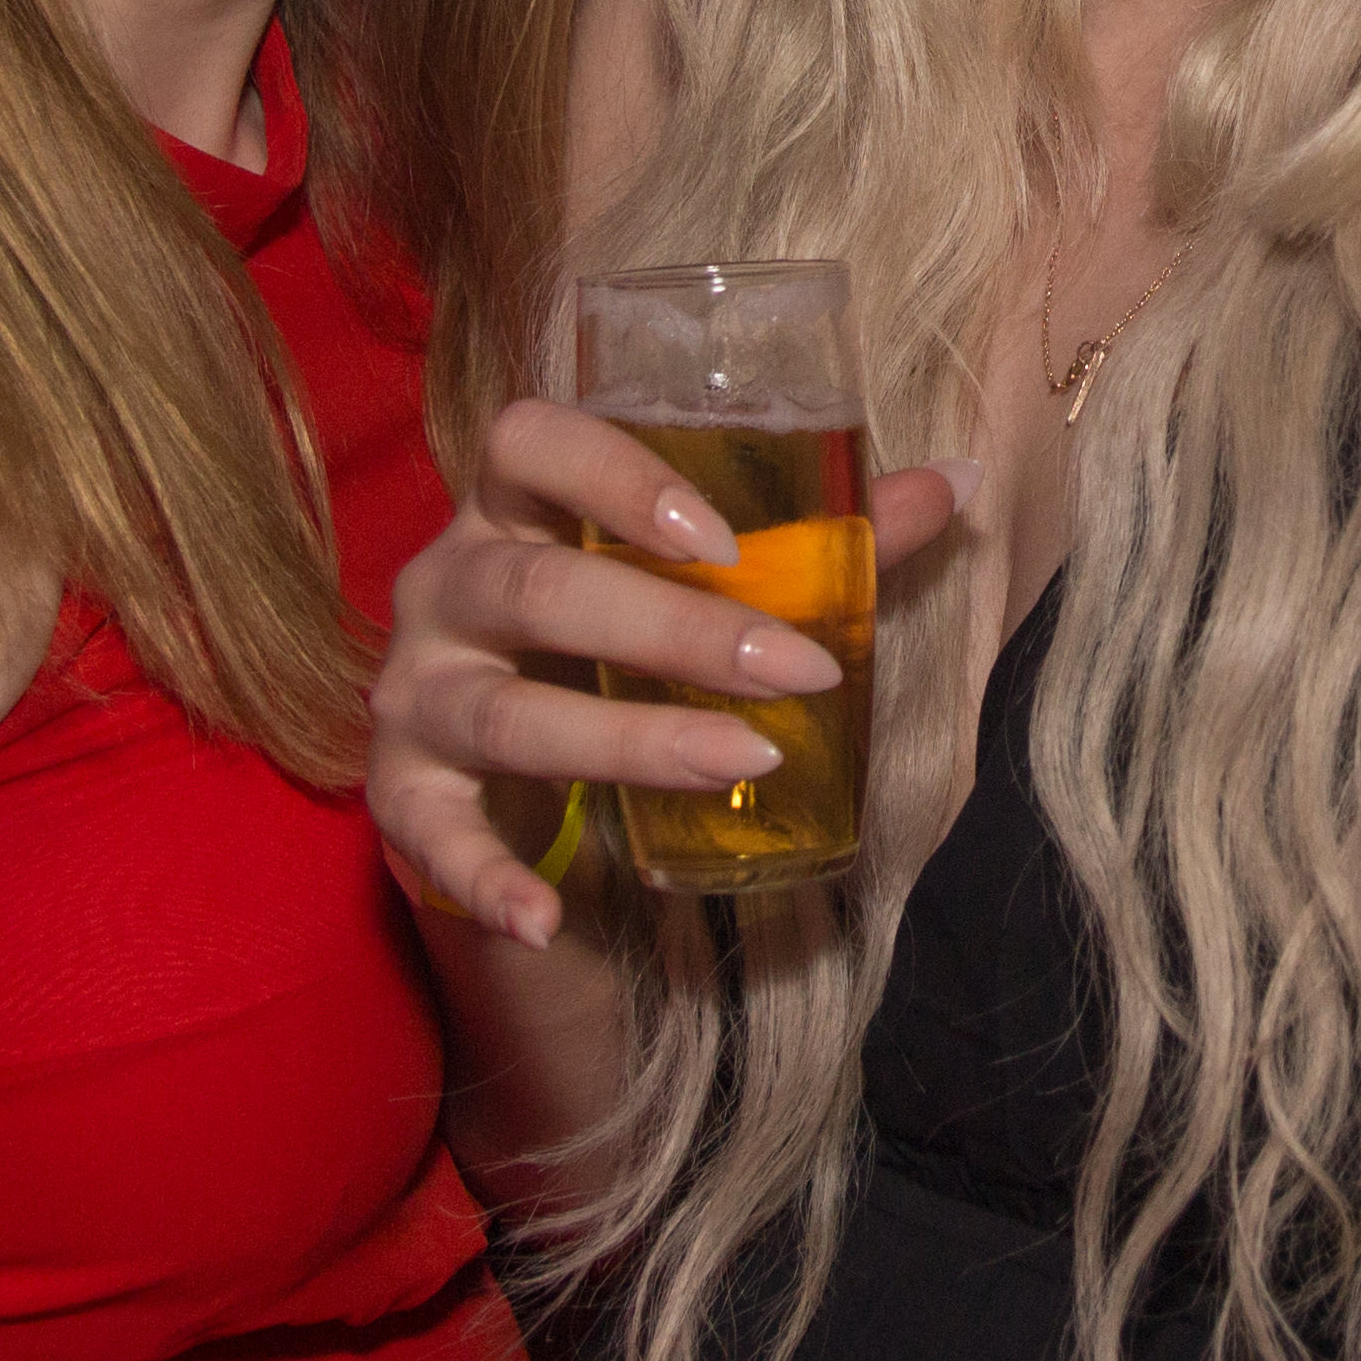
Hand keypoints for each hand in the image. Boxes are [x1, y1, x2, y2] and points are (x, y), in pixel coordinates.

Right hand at [369, 401, 972, 946]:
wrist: (506, 758)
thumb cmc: (619, 635)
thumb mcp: (704, 582)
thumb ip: (820, 537)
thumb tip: (958, 481)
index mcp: (514, 506)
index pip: (528, 442)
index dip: (615, 475)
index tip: (723, 534)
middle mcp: (447, 584)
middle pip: (535, 588)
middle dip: (674, 628)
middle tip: (798, 669)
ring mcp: (416, 689)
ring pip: (504, 709)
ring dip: (626, 740)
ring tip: (744, 763)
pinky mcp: (402, 792)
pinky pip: (429, 836)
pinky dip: (484, 879)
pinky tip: (545, 919)